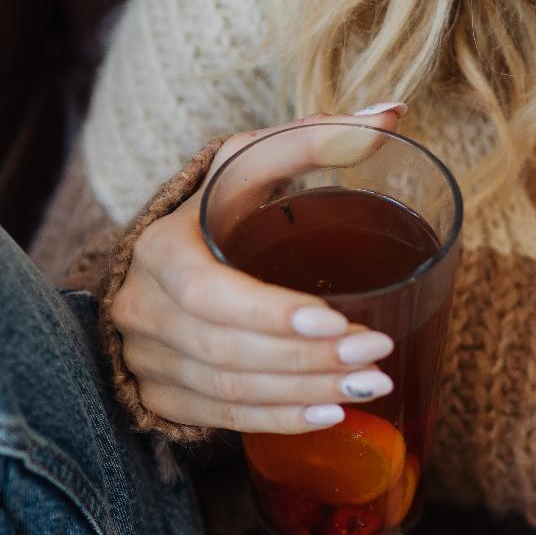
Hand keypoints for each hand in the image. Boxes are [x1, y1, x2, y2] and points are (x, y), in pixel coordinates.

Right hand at [107, 104, 408, 433]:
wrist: (159, 263)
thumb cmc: (218, 209)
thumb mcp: (250, 166)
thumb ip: (316, 138)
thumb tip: (392, 113)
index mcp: (160, 249)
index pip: (209, 293)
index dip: (270, 314)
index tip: (336, 320)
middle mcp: (143, 308)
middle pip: (226, 349)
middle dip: (306, 359)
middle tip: (375, 354)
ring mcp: (147, 358)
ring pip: (227, 390)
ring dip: (304, 393)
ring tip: (370, 385)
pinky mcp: (162, 395)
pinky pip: (221, 419)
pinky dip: (279, 420)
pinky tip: (329, 415)